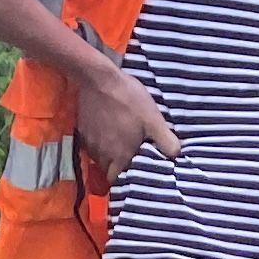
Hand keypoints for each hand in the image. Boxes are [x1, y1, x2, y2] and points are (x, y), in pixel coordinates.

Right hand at [78, 60, 178, 175]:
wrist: (98, 77)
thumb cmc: (128, 100)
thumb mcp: (153, 119)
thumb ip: (166, 140)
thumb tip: (176, 155)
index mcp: (119, 156)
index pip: (117, 180)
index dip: (125, 180)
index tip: (134, 175)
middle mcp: (101, 154)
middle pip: (108, 170)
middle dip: (118, 167)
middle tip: (130, 158)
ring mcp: (89, 142)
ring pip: (99, 157)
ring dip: (108, 155)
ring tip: (119, 145)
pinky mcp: (82, 129)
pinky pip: (91, 143)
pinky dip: (99, 142)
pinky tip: (107, 132)